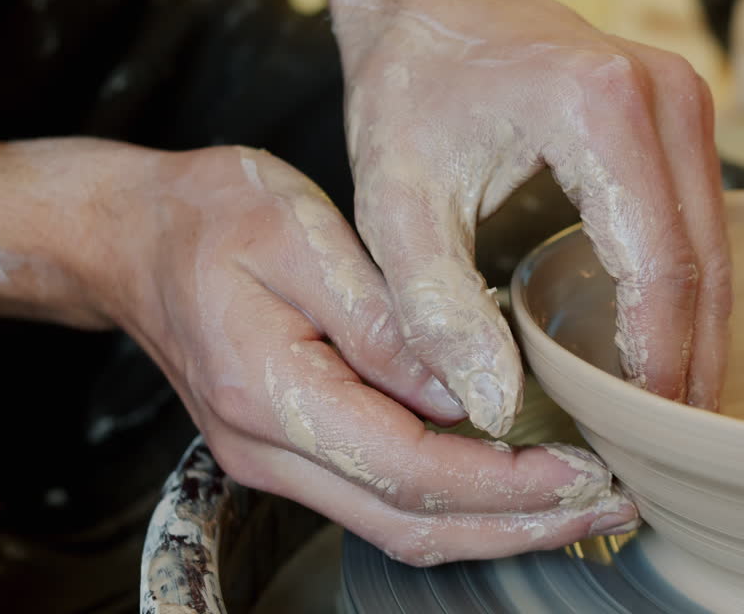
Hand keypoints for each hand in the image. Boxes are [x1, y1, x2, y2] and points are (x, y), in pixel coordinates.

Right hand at [106, 146, 638, 563]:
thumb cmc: (210, 216)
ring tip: (583, 506)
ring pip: (400, 527)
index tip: (585, 469)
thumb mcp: (303, 236)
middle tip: (611, 507)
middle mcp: (269, 450)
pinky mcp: (291, 450)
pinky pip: (383, 500)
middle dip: (521, 526)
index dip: (505, 482)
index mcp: (270, 393)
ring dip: (497, 525)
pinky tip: (513, 484)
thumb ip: (384, 321)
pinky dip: (457, 503)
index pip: (408, 470)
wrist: (132, 238)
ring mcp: (274, 461)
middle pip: (411, 526)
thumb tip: (467, 392)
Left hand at [336, 0, 731, 434]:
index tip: (640, 435)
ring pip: (716, 249)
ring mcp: (684, 101)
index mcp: (602, 109)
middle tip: (667, 452)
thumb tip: (496, 407)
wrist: (433, 2)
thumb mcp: (394, 204)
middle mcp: (666, 96)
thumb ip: (434, 308)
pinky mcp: (680, 116)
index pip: (660, 267)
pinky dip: (686, 292)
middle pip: (707, 264)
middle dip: (690, 364)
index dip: (659, 362)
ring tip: (665, 417)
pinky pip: (701, 223)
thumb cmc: (410, 91)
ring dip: (696, 335)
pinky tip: (658, 348)